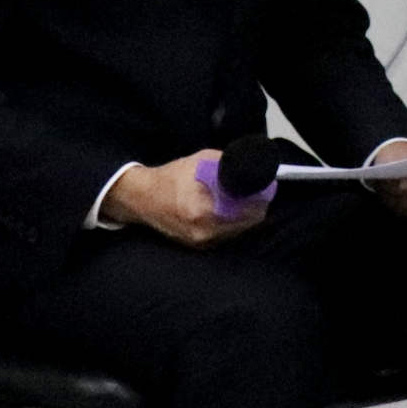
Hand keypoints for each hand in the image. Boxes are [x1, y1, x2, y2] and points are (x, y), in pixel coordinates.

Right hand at [100, 153, 264, 246]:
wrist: (141, 199)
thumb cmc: (172, 177)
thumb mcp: (202, 160)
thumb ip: (229, 164)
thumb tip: (253, 165)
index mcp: (203, 209)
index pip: (251, 210)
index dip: (262, 197)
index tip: (265, 187)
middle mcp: (204, 231)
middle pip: (250, 222)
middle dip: (256, 206)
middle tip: (256, 193)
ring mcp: (201, 242)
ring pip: (240, 231)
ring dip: (245, 217)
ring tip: (241, 201)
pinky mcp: (198, 247)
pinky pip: (226, 236)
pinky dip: (232, 224)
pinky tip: (227, 212)